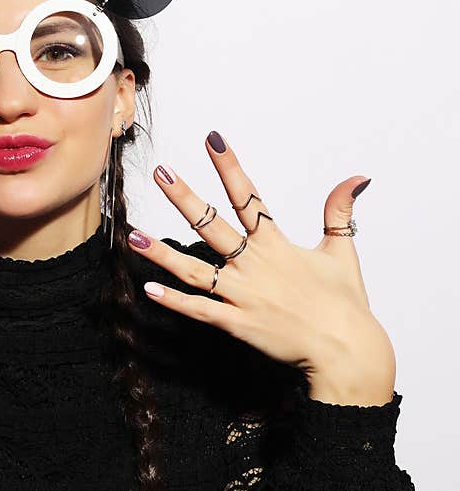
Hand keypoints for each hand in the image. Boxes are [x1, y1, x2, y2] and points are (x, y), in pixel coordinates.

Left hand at [127, 131, 395, 406]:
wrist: (347, 350)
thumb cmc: (344, 302)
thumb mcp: (342, 251)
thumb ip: (338, 212)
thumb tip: (357, 179)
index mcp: (276, 244)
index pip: (248, 196)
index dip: (229, 166)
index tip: (212, 140)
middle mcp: (254, 264)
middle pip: (211, 224)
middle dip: (184, 197)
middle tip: (160, 173)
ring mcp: (242, 294)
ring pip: (193, 270)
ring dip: (162, 253)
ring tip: (133, 237)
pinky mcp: (237, 323)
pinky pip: (199, 310)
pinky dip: (174, 301)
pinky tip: (149, 289)